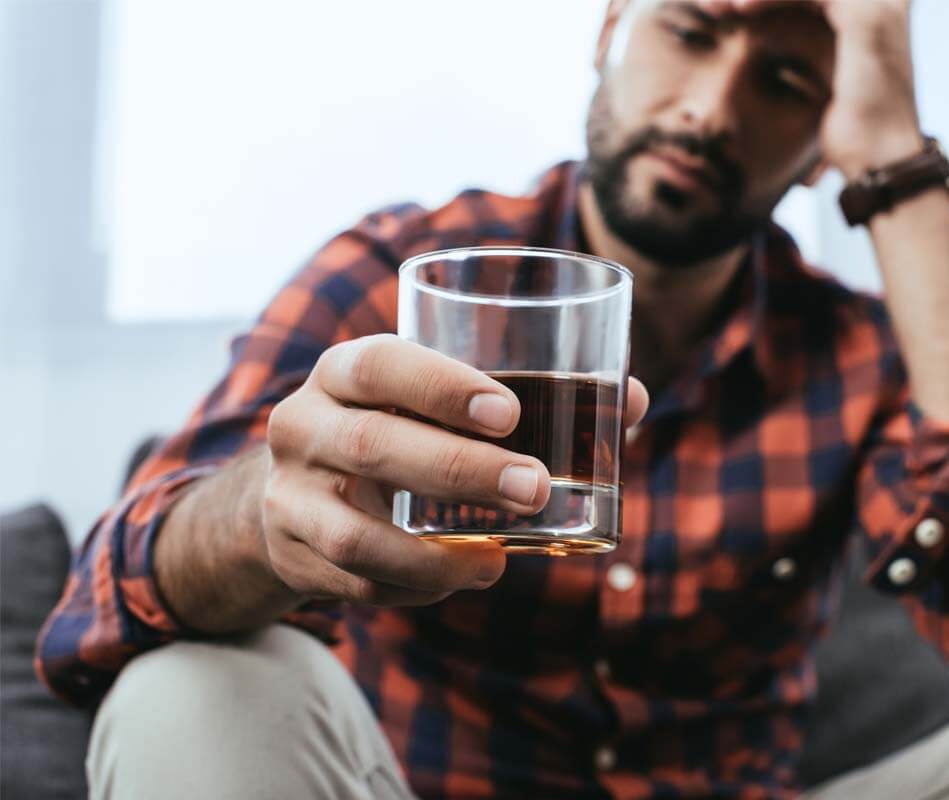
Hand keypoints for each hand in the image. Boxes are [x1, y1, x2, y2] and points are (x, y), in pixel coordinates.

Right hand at [263, 334, 648, 606]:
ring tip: (500, 561)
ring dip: (435, 558)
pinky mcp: (293, 555)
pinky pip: (358, 585)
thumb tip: (629, 401)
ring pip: (358, 537)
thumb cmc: (395, 426)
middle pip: (375, 447)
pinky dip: (418, 589)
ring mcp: (290, 496)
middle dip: (460, 471)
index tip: (510, 412)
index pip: (380, 365)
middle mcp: (304, 426)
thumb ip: (522, 397)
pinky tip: (468, 576)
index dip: (441, 386)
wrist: (293, 487)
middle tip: (535, 487)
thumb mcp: (431, 401)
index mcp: (343, 372)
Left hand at [706, 0, 923, 178]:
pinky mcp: (865, 16)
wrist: (880, 161)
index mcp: (872, 12)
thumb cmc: (851, 137)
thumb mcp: (820, 86)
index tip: (718, 7)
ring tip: (715, 4)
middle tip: (709, 2)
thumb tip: (766, 53)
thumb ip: (802, 54)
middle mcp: (884, 0)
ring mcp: (879, 3)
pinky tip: (739, 8)